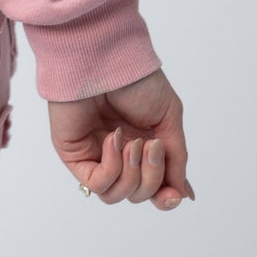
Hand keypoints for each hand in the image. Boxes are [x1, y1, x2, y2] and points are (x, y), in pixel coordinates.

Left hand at [46, 66, 193, 209]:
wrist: (106, 59)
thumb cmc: (137, 81)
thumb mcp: (168, 120)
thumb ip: (175, 160)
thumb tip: (181, 195)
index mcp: (142, 148)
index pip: (153, 189)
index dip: (164, 198)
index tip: (173, 195)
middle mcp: (118, 155)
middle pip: (138, 194)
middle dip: (151, 176)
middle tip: (150, 145)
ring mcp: (95, 156)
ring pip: (116, 195)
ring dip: (132, 174)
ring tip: (131, 143)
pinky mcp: (75, 155)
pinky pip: (96, 184)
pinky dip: (111, 168)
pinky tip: (113, 139)